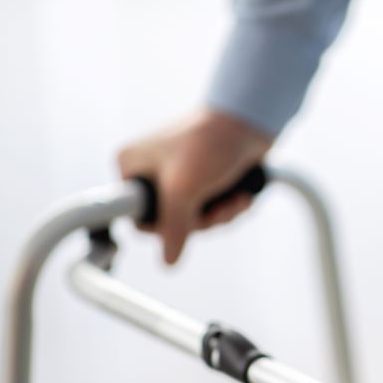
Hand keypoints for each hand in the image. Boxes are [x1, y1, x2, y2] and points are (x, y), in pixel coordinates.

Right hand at [117, 109, 272, 263]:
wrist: (250, 119)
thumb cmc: (211, 143)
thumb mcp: (185, 189)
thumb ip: (174, 228)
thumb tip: (168, 262)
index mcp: (131, 166)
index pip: (137, 217)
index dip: (163, 227)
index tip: (185, 220)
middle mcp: (150, 171)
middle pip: (170, 223)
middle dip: (201, 221)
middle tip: (217, 209)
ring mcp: (177, 176)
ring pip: (194, 219)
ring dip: (220, 215)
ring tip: (235, 200)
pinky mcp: (203, 179)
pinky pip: (210, 209)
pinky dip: (228, 207)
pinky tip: (242, 196)